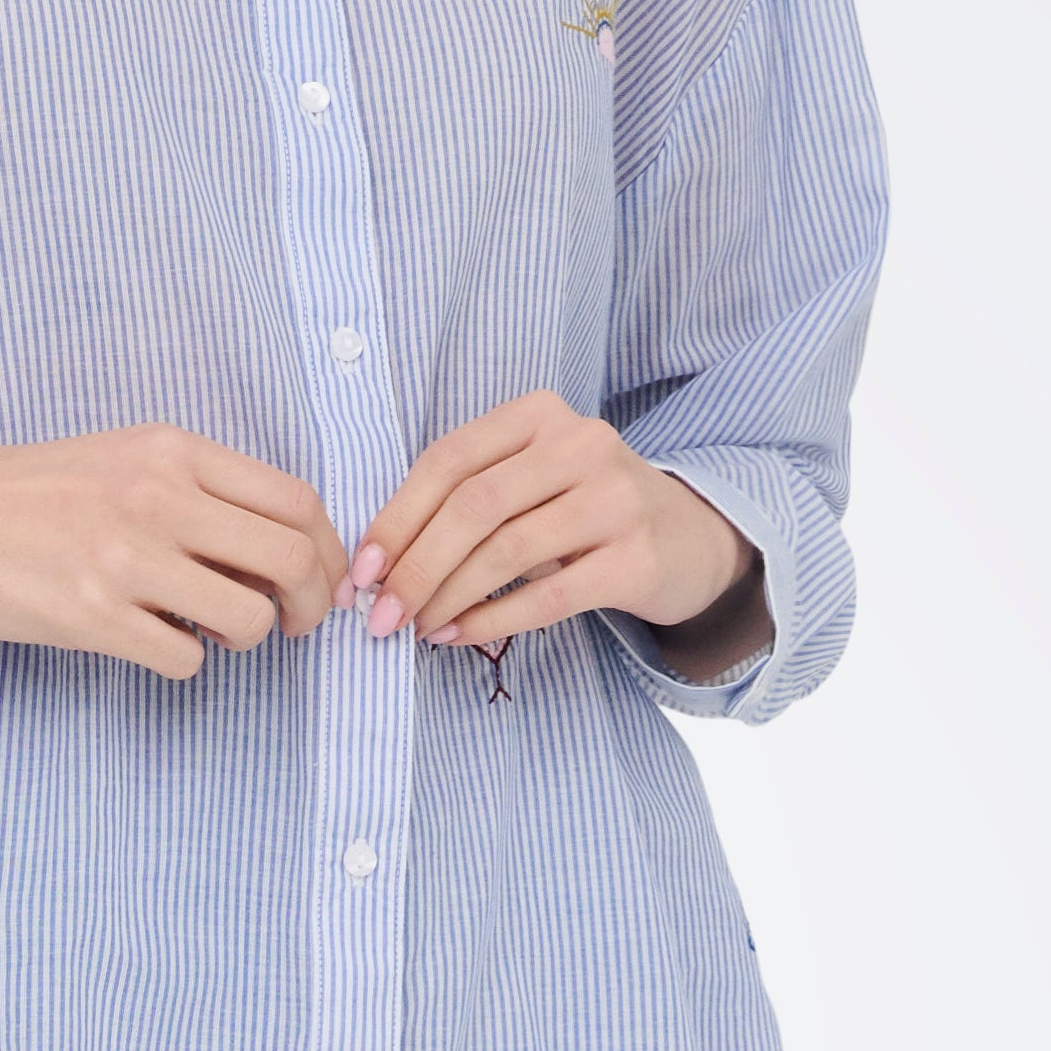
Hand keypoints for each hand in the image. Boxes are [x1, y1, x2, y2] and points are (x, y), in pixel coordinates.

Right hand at [0, 425, 346, 681]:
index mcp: (173, 451)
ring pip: (248, 618)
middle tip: (291, 623)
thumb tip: (281, 557)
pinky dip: (185, 661)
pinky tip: (155, 641)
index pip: (296, 500)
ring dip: (245, 639)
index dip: (327, 550)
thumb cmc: (39, 493)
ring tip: (210, 631)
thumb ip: (202, 493)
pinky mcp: (93, 614)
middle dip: (310, 603)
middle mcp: (157, 496)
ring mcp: (126, 557)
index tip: (318, 579)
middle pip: (291, 558)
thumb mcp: (127, 459)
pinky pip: (186, 659)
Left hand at [349, 393, 765, 675]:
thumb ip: (468, 497)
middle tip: (380, 614)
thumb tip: (380, 561)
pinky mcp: (636, 559)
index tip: (361, 570)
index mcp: (540, 414)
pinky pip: (547, 596)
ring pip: (507, 551)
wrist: (689, 539)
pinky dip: (492, 619)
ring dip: (448, 597)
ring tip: (415, 627)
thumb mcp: (531, 478)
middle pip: (474, 506)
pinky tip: (458, 636)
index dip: (397, 517)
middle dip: (416, 566)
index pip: (449, 460)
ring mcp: (615, 500)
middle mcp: (582, 445)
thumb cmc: (584, 510)